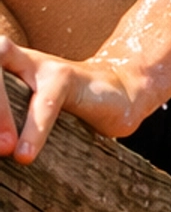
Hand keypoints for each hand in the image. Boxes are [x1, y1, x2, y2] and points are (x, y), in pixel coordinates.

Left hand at [0, 35, 148, 163]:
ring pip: (0, 80)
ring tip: (2, 151)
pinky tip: (24, 155)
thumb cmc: (60, 109)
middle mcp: (8, 57)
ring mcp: (36, 64)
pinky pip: (44, 104)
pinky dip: (32, 131)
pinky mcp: (64, 76)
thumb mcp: (21, 114)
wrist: (117, 94)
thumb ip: (2, 126)